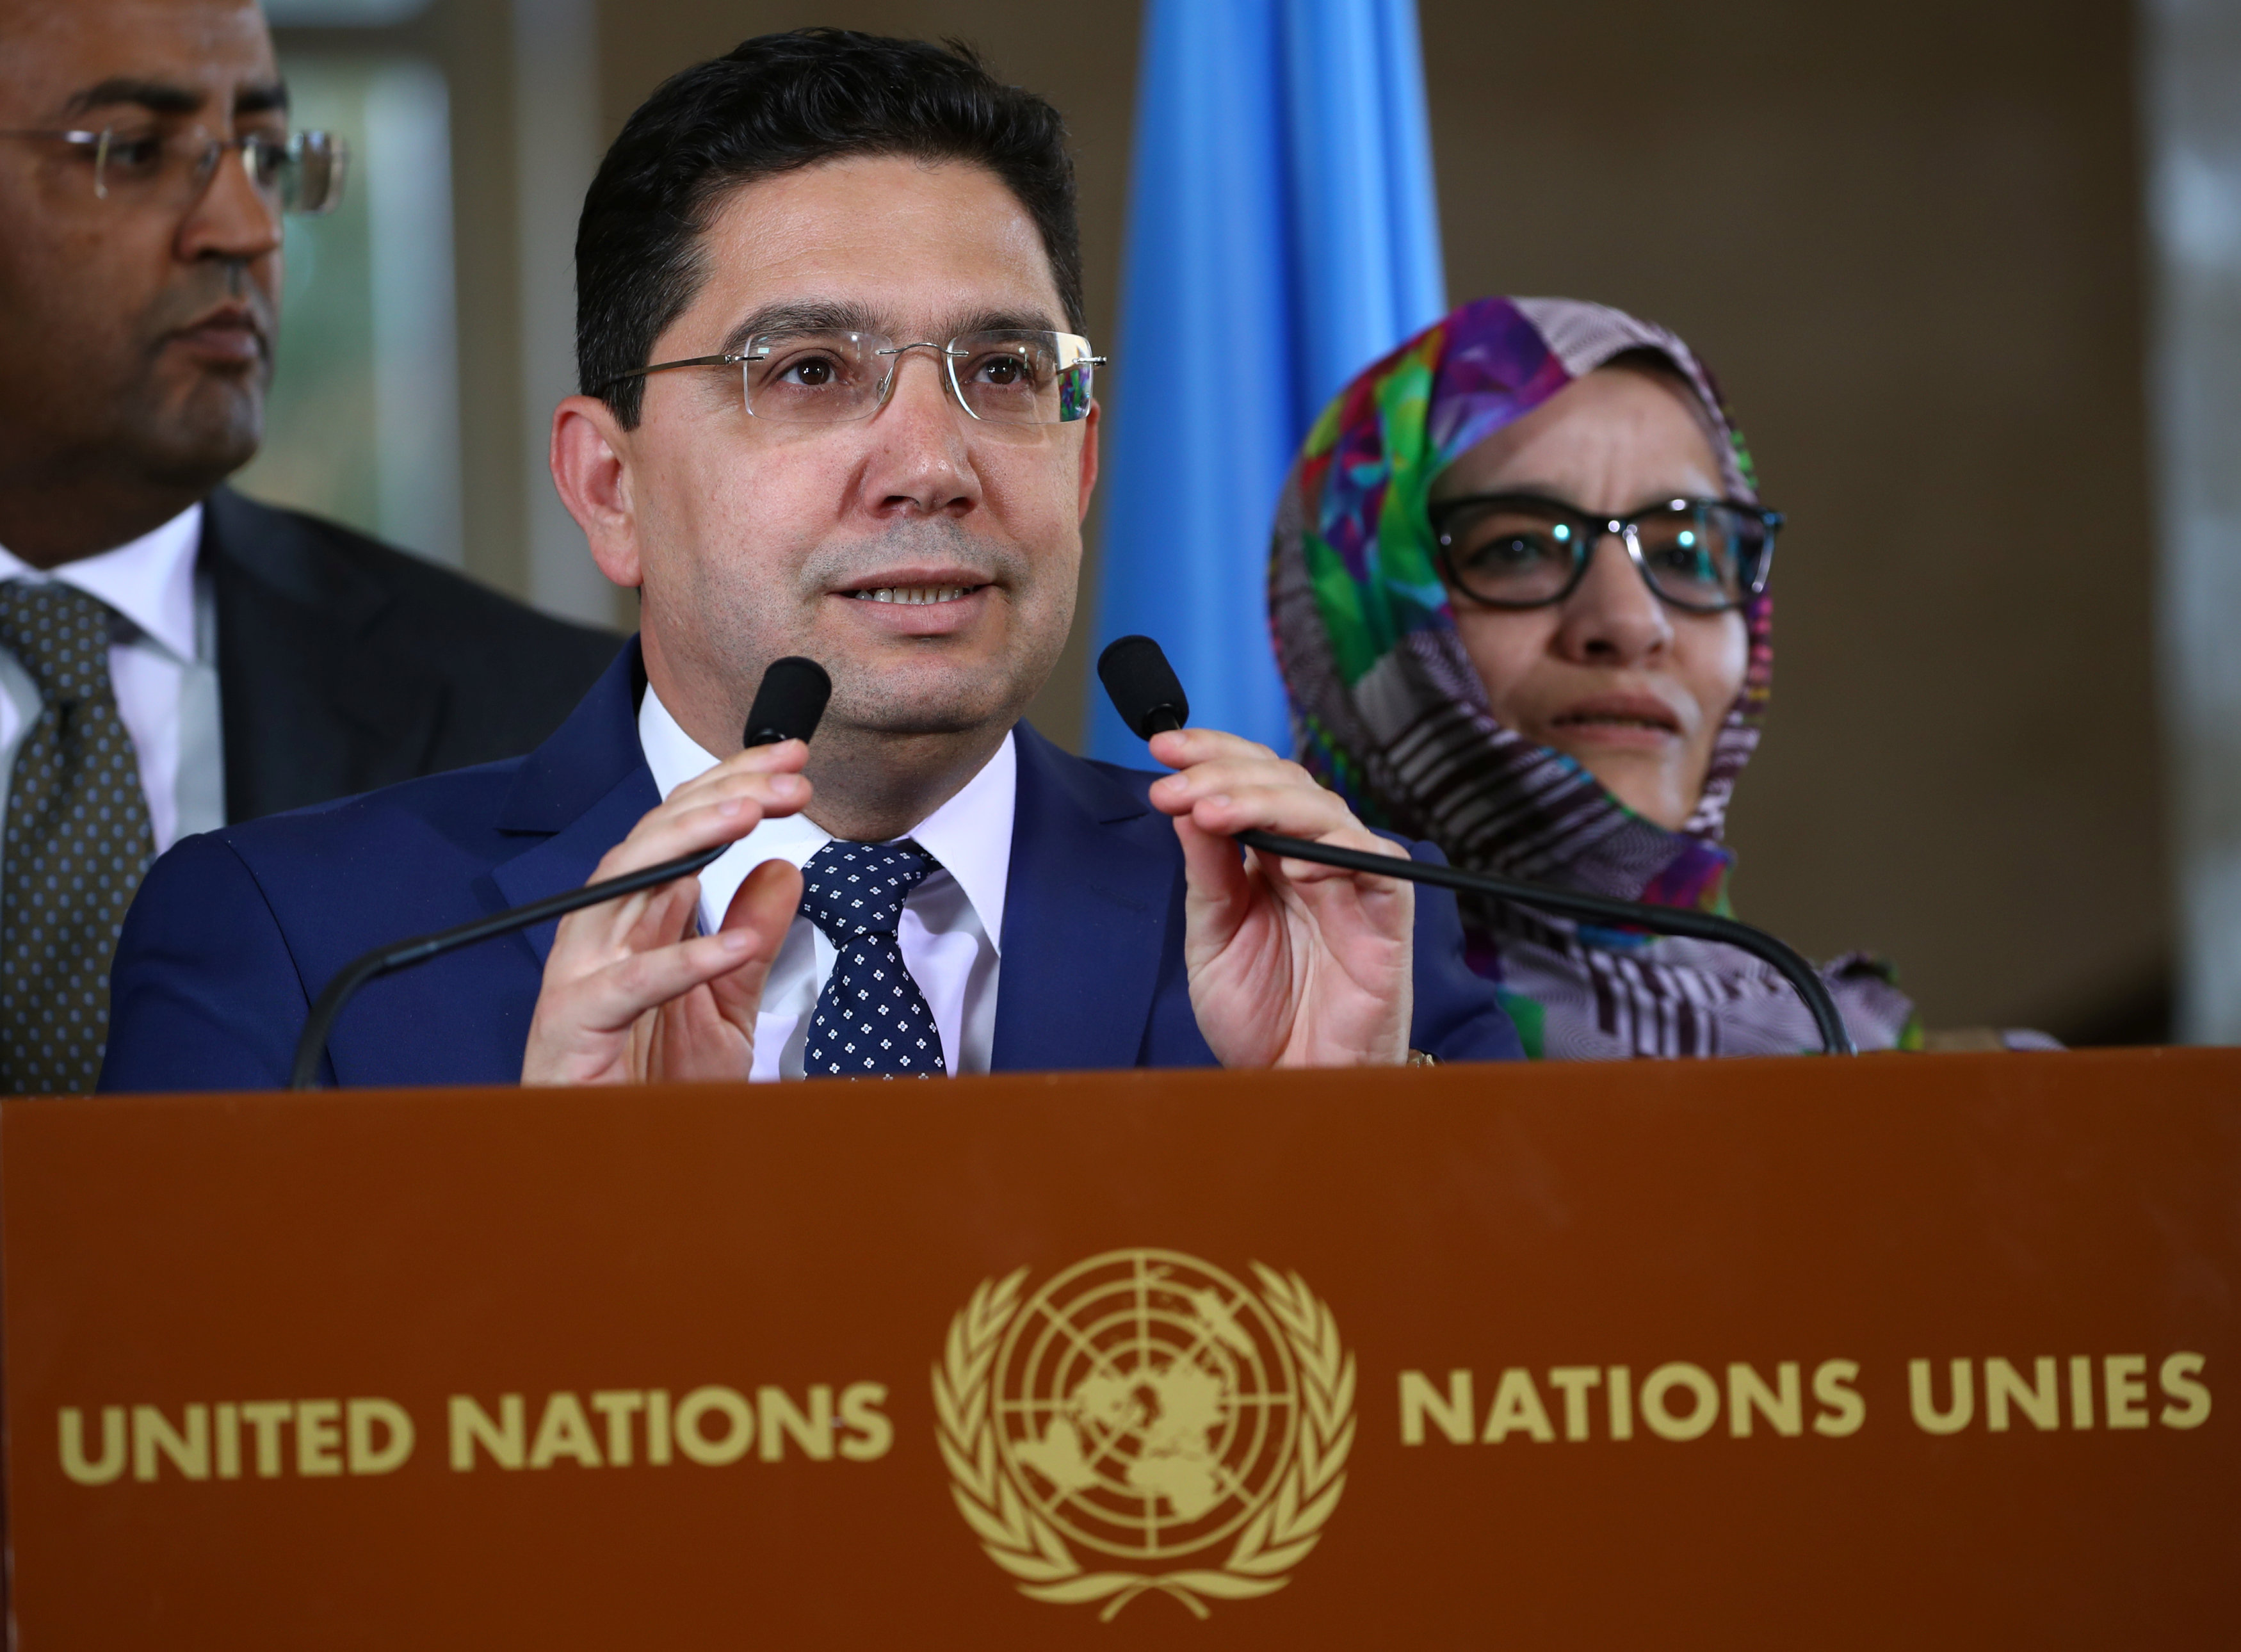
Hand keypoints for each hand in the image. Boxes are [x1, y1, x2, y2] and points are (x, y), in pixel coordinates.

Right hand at [520, 740, 809, 1084]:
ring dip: (689, 842)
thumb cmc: (654, 1088)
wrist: (615, 1162)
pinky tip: (732, 945)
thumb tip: (783, 870)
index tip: (793, 762)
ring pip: (624, 883)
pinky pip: (627, 985)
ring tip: (752, 817)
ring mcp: (582, 976)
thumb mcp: (727, 1006)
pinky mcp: (573, 1026)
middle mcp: (606, 936)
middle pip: (655, 840)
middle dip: (722, 795)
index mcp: (639, 923)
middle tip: (789, 776)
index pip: (682, 833)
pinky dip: (681, 961)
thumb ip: (754, 939)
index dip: (734, 787)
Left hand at [1146, 728, 1412, 1067]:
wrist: (1294, 1084)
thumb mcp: (1212, 937)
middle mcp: (1314, 858)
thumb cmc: (1260, 1016)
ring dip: (1263, 802)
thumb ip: (1207, 872)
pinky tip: (1286, 860)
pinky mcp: (1388, 915)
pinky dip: (1330, 852)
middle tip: (1174, 782)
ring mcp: (1353, 881)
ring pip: (1322, 810)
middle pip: (1283, 782)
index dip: (1211, 755)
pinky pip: (1373, 865)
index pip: (1249, 781)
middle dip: (1223, 771)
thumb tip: (1185, 803)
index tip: (1161, 743)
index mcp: (1270, 857)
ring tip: (1211, 810)